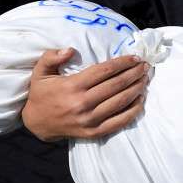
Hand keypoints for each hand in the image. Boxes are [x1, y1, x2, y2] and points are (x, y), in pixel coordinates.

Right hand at [21, 49, 149, 141]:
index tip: (135, 57)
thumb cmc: (41, 94)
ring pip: (120, 102)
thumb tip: (70, 49)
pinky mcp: (93, 132)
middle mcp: (83, 103)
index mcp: (73, 86)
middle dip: (134, 74)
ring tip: (146, 79)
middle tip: (146, 66)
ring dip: (136, 90)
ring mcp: (89, 120)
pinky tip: (141, 101)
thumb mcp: (40, 72)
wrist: (36, 123)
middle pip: (116, 85)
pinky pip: (118, 122)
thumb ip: (52, 57)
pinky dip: (132, 111)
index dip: (122, 63)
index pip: (104, 71)